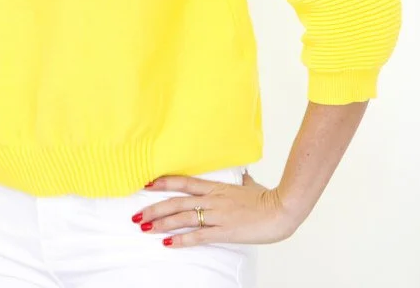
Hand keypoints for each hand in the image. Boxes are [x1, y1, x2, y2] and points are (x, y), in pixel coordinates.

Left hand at [133, 170, 299, 247]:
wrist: (283, 209)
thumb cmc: (268, 198)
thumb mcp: (250, 185)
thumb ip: (241, 181)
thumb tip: (242, 175)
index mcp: (216, 187)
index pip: (183, 182)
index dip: (163, 182)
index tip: (145, 184)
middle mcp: (212, 199)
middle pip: (176, 201)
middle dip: (153, 208)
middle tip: (136, 215)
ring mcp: (217, 215)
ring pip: (183, 217)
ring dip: (161, 223)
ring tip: (144, 228)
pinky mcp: (225, 231)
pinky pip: (199, 236)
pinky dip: (181, 239)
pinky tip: (168, 243)